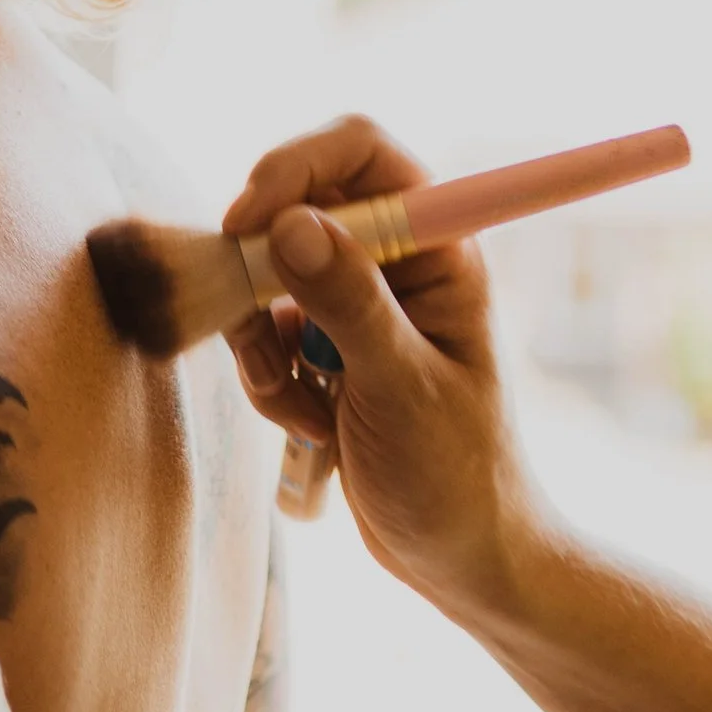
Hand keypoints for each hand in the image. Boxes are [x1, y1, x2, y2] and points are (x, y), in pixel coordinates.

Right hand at [219, 114, 538, 615]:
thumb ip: (347, 304)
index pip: (362, 151)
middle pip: (297, 204)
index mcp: (438, 251)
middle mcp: (396, 264)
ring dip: (260, 338)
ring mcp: (356, 306)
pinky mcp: (324, 348)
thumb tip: (290, 225)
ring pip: (264, 273)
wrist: (462, 560)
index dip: (298, 166)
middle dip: (261, 269)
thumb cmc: (457, 478)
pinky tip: (308, 425)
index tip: (249, 221)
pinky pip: (260, 330)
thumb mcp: (401, 388)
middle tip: (256, 328)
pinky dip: (265, 376)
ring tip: (303, 403)